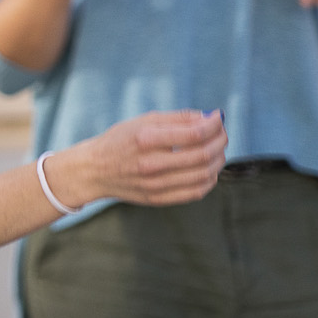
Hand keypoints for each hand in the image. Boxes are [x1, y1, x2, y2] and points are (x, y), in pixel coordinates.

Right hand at [50, 110, 225, 208]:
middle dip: (220, 141)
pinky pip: (196, 192)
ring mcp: (155, 185)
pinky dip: (209, 178)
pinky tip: (209, 168)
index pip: (194, 134)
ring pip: (203, 174)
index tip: (218, 118)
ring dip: (218, 160)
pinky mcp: (158, 199)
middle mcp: (150, 164)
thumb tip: (210, 118)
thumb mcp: (143, 121)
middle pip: (202, 155)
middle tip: (222, 134)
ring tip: (217, 149)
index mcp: (146, 139)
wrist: (94, 170)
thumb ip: (177, 118)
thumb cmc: (120, 140)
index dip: (213, 125)